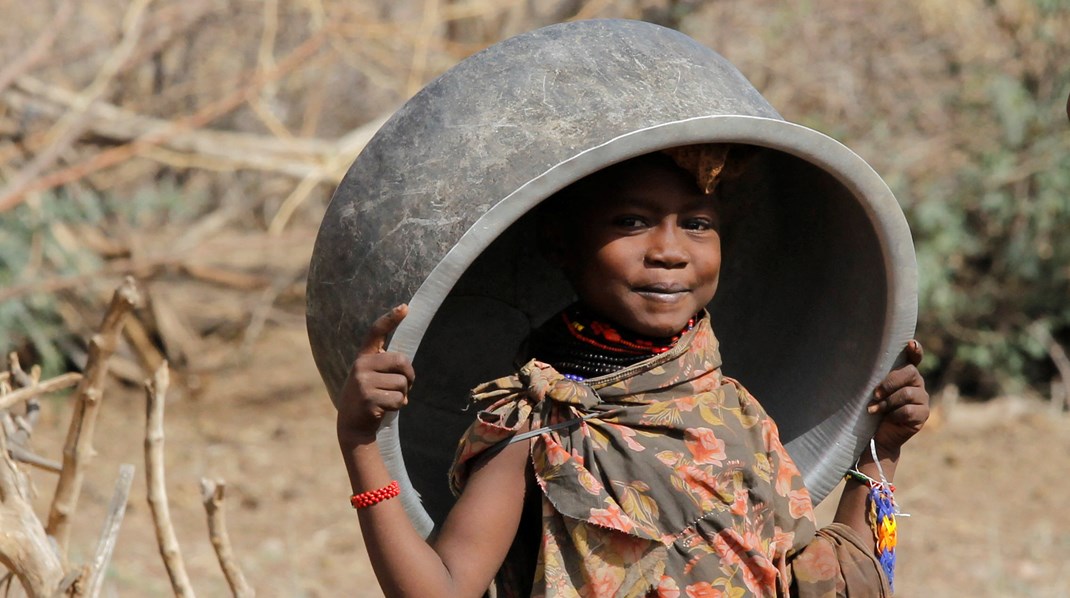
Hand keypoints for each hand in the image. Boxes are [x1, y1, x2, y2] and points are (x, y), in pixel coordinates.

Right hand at [337, 304, 415, 446]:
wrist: (352, 425)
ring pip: (403, 383)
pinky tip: (384, 409)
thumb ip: (383, 366)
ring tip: (388, 399)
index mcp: (363, 357)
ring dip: (403, 395)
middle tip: (407, 386)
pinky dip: (399, 406)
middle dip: (410, 375)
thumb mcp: (370, 376)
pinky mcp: (369, 399)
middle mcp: (361, 365)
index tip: (405, 307)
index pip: (376, 332)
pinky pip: (399, 399)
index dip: (391, 318)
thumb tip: (406, 368)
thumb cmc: (369, 397)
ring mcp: (363, 382)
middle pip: (401, 360)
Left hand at [867, 340, 928, 454]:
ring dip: (888, 402)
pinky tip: (887, 419)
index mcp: (905, 374)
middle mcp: (917, 383)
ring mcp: (922, 399)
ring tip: (873, 410)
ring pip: (908, 394)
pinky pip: (909, 411)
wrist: (876, 435)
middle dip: (890, 382)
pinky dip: (894, 415)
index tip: (911, 343)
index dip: (915, 350)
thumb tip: (860, 362)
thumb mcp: (871, 390)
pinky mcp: (923, 415)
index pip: (914, 358)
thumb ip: (874, 377)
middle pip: (910, 373)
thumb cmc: (871, 407)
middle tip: (875, 394)